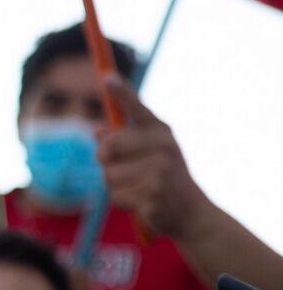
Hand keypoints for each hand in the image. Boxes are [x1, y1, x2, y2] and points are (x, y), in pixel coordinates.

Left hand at [96, 74, 210, 240]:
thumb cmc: (165, 178)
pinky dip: (123, 202)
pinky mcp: (153, 194)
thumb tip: (96, 130)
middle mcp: (163, 147)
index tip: (106, 76)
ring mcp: (160, 171)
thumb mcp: (149, 154)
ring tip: (138, 187)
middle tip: (124, 169)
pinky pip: (116, 195)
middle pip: (108, 147)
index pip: (137, 108)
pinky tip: (142, 202)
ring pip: (108, 174)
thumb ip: (122, 141)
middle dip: (106, 161)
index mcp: (160, 132)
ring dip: (115, 185)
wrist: (193, 213)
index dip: (121, 92)